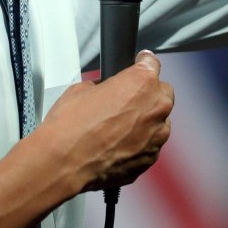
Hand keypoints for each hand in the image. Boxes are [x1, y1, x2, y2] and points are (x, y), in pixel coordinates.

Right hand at [40, 51, 173, 191]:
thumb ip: (104, 85)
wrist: (64, 163)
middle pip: (162, 93)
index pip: (152, 64)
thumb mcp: (82, 89)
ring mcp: (156, 135)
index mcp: (142, 83)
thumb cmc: (71, 126)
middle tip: (125, 102)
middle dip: (147, 95)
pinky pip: (150, 145)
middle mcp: (156, 107)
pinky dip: (139, 143)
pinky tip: (117, 145)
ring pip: (159, 122)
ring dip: (145, 122)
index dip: (143, 64)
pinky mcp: (151, 158)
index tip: (140, 66)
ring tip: (118, 128)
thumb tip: (104, 90)